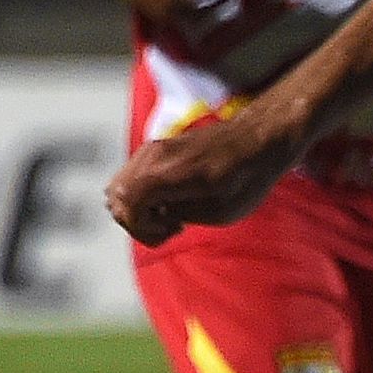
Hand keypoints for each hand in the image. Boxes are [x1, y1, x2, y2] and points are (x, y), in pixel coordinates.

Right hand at [108, 103, 305, 247]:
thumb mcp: (217, 211)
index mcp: (169, 172)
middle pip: (115, 195)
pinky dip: (142, 196)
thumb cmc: (246, 178)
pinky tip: (170, 204)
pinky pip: (132, 178)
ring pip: (119, 186)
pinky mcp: (156, 150)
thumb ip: (176, 214)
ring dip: (137, 209)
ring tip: (169, 217)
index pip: (124, 201)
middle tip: (169, 227)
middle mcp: (154, 156)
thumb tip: (153, 215)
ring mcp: (153, 150)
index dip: (139, 226)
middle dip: (135, 221)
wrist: (257, 141)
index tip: (170, 230)